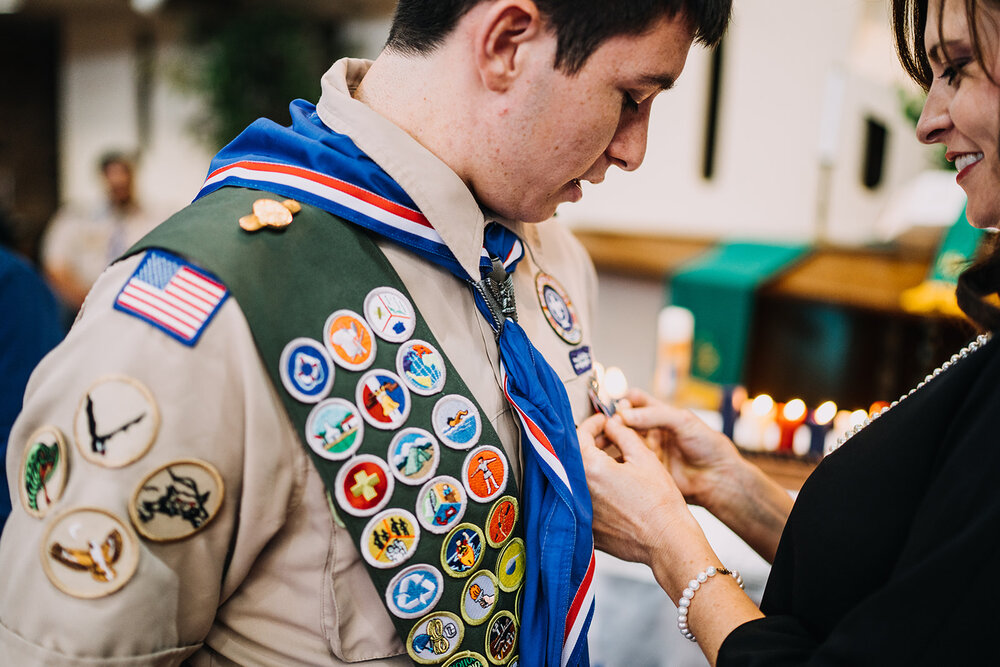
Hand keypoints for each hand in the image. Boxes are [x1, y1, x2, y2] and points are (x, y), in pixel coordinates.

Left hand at [578, 413, 694, 567]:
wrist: (668, 540)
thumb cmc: (659, 502)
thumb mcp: (643, 457)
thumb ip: (622, 434)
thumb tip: (611, 424)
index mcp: (590, 469)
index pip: (579, 435)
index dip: (593, 424)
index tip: (604, 422)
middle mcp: (577, 490)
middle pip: (575, 457)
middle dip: (591, 443)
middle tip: (610, 439)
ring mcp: (579, 512)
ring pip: (578, 479)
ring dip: (592, 466)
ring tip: (614, 462)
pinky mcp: (586, 529)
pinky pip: (582, 501)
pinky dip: (593, 489)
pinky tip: (612, 488)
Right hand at [617, 389, 741, 508]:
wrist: (718, 478)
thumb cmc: (708, 445)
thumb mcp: (683, 421)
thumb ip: (654, 415)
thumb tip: (624, 414)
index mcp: (660, 415)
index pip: (635, 402)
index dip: (624, 402)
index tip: (617, 406)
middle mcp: (650, 432)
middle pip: (623, 422)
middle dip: (613, 421)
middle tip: (606, 425)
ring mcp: (646, 451)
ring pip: (621, 441)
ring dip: (610, 440)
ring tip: (603, 440)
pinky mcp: (645, 470)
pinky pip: (626, 462)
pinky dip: (615, 459)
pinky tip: (610, 458)